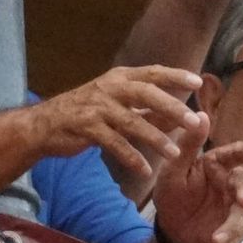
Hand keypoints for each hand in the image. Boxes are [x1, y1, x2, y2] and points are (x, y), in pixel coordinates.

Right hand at [27, 66, 203, 179]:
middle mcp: (109, 88)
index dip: (175, 76)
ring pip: (132, 122)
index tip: (199, 81)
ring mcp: (97, 107)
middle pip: (146, 94)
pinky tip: (146, 170)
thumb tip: (180, 115)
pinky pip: (114, 144)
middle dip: (172, 107)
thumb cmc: (88, 112)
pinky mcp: (86, 128)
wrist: (44, 124)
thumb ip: (148, 109)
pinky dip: (131, 157)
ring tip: (175, 154)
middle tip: (194, 121)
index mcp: (120, 78)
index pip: (152, 73)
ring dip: (155, 139)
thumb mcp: (118, 104)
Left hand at [149, 112, 242, 242]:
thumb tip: (201, 114)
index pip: (235, 155)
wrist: (171, 230)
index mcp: (217, 165)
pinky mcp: (235, 229)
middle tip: (242, 201)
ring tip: (218, 239)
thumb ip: (188, 145)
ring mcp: (235, 208)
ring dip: (233, 227)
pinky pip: (237, 237)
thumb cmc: (173, 195)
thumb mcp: (173, 171)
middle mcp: (231, 184)